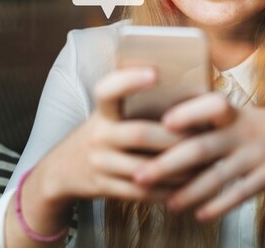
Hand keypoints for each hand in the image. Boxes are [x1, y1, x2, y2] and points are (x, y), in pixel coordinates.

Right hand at [33, 67, 190, 207]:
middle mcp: (98, 135)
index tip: (155, 72)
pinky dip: (166, 190)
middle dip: (174, 138)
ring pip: (144, 168)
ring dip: (176, 169)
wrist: (61, 169)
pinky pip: (140, 192)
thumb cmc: (103, 133)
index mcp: (102, 111)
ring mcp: (99, 163)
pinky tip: (185, 186)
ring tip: (202, 165)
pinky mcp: (103, 187)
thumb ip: (136, 105)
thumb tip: (190, 96)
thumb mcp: (109, 114)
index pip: (108, 89)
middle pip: (139, 134)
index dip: (129, 79)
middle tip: (202, 138)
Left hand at [132, 93, 264, 220]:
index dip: (188, 113)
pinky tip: (200, 215)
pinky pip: (240, 194)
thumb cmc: (263, 124)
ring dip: (189, 192)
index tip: (162, 122)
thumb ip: (207, 116)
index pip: (210, 106)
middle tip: (139, 175)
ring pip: (217, 177)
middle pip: (201, 148)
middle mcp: (241, 133)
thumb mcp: (240, 112)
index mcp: (233, 113)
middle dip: (168, 164)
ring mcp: (254, 156)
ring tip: (167, 204)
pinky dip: (219, 205)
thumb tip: (163, 119)